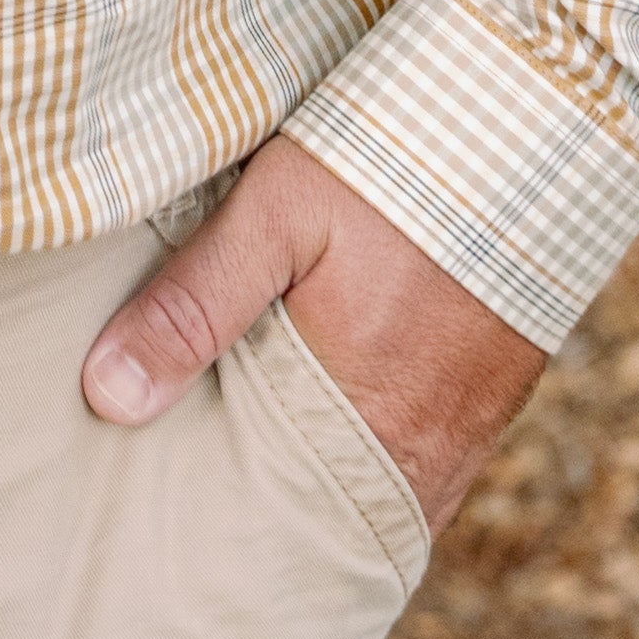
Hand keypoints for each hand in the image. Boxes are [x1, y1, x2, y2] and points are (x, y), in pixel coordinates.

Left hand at [81, 132, 545, 531]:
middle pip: (328, 515)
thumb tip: (107, 398)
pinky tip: (329, 424)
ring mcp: (469, 432)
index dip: (219, 514)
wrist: (531, 121)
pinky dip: (370, 454)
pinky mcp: (494, 398)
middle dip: (266, 507)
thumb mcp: (274, 215)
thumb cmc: (392, 163)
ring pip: (377, 492)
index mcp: (366, 423)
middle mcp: (426, 451)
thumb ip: (194, 306)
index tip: (162, 512)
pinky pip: (424, 462)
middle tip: (194, 494)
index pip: (277, 517)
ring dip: (320, 479)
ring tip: (252, 461)